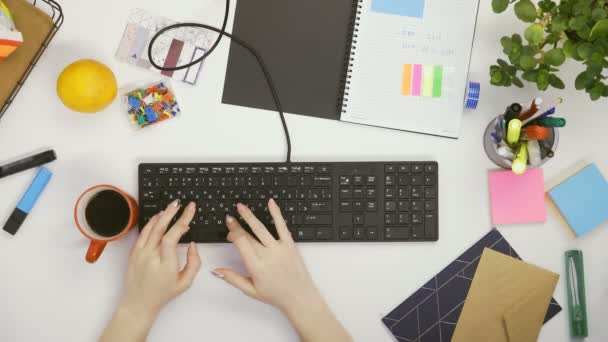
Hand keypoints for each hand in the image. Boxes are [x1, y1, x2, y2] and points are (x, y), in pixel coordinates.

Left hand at [120, 200, 200, 315]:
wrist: (138, 303)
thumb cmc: (162, 294)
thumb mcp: (185, 283)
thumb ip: (194, 262)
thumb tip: (192, 245)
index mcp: (165, 264)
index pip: (173, 236)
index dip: (183, 220)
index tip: (190, 209)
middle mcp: (151, 256)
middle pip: (161, 227)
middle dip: (172, 212)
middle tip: (180, 203)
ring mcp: (140, 254)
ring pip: (151, 228)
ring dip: (162, 215)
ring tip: (171, 207)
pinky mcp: (134, 253)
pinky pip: (143, 233)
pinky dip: (151, 223)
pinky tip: (158, 217)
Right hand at [213, 199, 351, 341]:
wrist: (300, 296)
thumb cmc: (276, 295)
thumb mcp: (251, 290)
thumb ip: (232, 278)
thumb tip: (216, 270)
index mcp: (256, 267)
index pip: (241, 243)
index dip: (233, 233)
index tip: (228, 228)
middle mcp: (267, 256)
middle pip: (249, 235)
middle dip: (237, 226)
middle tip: (230, 218)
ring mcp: (280, 249)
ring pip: (261, 228)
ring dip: (250, 216)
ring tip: (241, 207)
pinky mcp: (290, 245)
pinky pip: (282, 226)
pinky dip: (276, 213)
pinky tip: (271, 203)